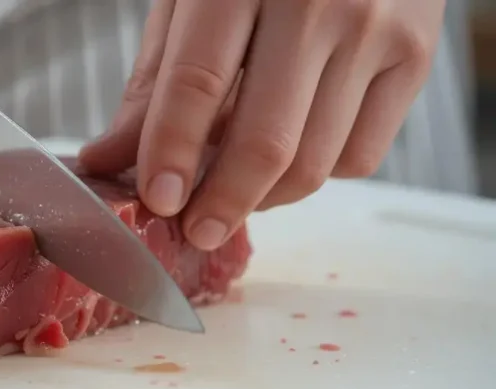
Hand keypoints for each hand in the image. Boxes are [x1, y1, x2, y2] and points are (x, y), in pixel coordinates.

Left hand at [79, 0, 444, 250]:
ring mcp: (376, 30)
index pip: (197, 84)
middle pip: (265, 142)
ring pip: (314, 164)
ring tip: (233, 194)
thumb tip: (108, 161)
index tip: (157, 201)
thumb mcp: (191, 0)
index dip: (172, 153)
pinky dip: (315, 175)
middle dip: (221, 204)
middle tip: (195, 230)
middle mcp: (318, 2)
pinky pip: (359, 157)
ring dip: (263, 199)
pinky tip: (289, 154)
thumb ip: (153, 83)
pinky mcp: (417, 57)